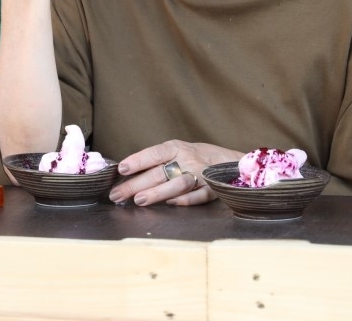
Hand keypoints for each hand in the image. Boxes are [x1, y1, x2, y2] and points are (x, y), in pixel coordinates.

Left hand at [108, 140, 243, 206]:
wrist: (233, 162)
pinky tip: (170, 204)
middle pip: (160, 172)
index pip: (154, 153)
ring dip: (158, 192)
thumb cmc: (197, 158)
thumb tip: (128, 176)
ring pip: (178, 183)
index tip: (121, 169)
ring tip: (139, 201)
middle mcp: (189, 159)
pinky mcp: (214, 188)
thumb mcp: (178, 152)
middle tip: (117, 195)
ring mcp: (202, 174)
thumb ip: (158, 163)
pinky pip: (199, 195)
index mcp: (176, 148)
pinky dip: (185, 200)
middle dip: (136, 184)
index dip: (137, 160)